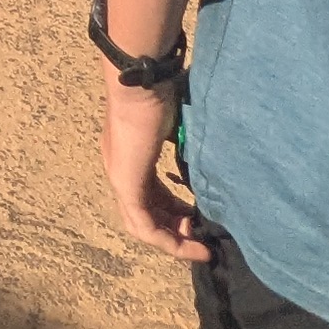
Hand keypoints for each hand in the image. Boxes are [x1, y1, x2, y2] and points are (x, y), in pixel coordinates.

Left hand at [105, 80, 210, 261]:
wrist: (140, 81)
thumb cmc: (160, 92)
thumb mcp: (175, 127)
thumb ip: (184, 144)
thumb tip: (207, 152)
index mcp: (130, 158)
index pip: (149, 196)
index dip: (173, 212)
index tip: (197, 218)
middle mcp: (120, 172)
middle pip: (145, 215)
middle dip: (175, 230)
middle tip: (201, 238)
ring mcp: (120, 179)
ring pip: (143, 225)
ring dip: (173, 240)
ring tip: (199, 248)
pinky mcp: (126, 185)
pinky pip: (144, 224)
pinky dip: (167, 239)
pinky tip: (190, 244)